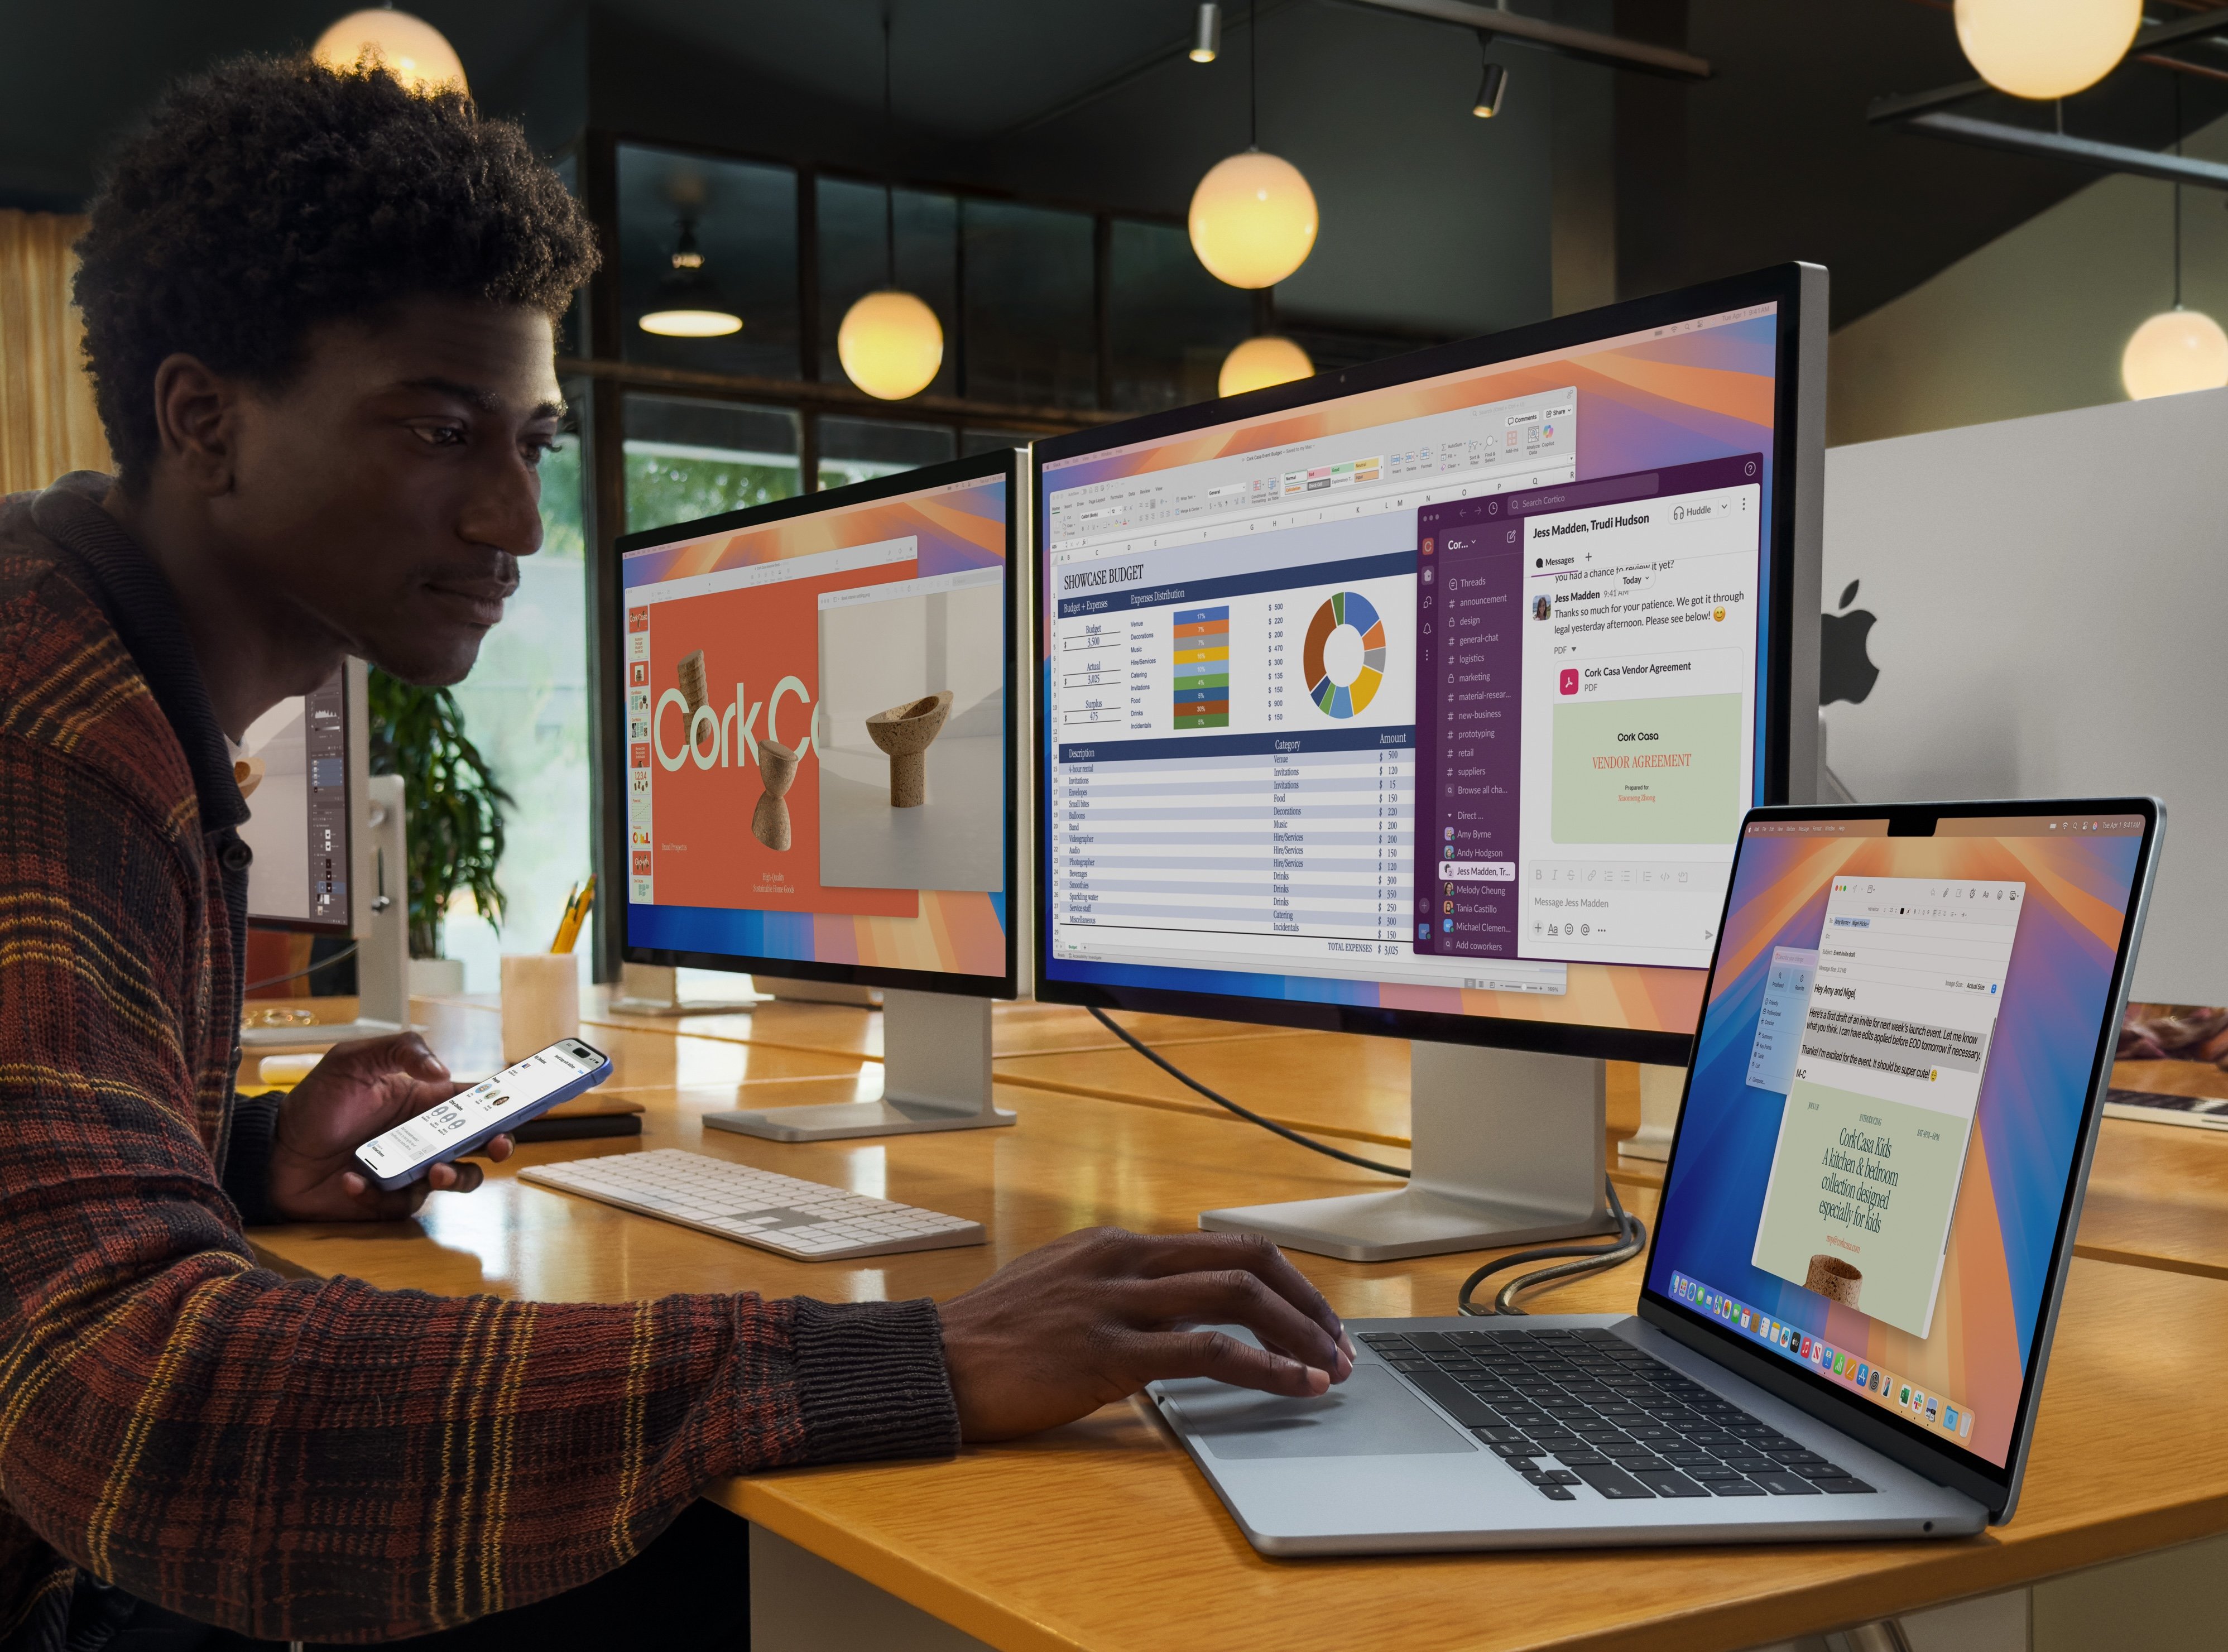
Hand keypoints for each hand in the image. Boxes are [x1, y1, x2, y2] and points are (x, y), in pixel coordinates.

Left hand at [265, 1033, 513, 1221]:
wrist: (273, 1151)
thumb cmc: (315, 1102)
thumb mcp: (353, 1059)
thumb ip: (400, 1051)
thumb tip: (442, 1072)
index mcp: (426, 1100)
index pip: (478, 1101)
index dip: (508, 1101)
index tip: (532, 1102)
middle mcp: (426, 1136)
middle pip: (481, 1143)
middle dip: (499, 1144)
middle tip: (497, 1144)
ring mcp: (412, 1170)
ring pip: (458, 1178)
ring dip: (456, 1176)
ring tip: (434, 1171)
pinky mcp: (390, 1201)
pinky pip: (404, 1202)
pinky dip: (380, 1193)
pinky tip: (352, 1179)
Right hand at [937, 1228, 1354, 1441]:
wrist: (937, 1363)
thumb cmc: (996, 1337)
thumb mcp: (1064, 1287)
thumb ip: (1122, 1288)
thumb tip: (1177, 1306)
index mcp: (1118, 1243)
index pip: (1224, 1246)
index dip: (1283, 1280)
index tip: (1314, 1316)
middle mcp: (1125, 1260)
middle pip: (1245, 1260)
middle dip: (1307, 1301)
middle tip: (1340, 1343)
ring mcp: (1117, 1302)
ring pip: (1236, 1297)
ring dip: (1298, 1333)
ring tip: (1331, 1369)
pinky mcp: (1108, 1352)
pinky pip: (1207, 1351)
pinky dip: (1263, 1368)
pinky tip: (1292, 1385)